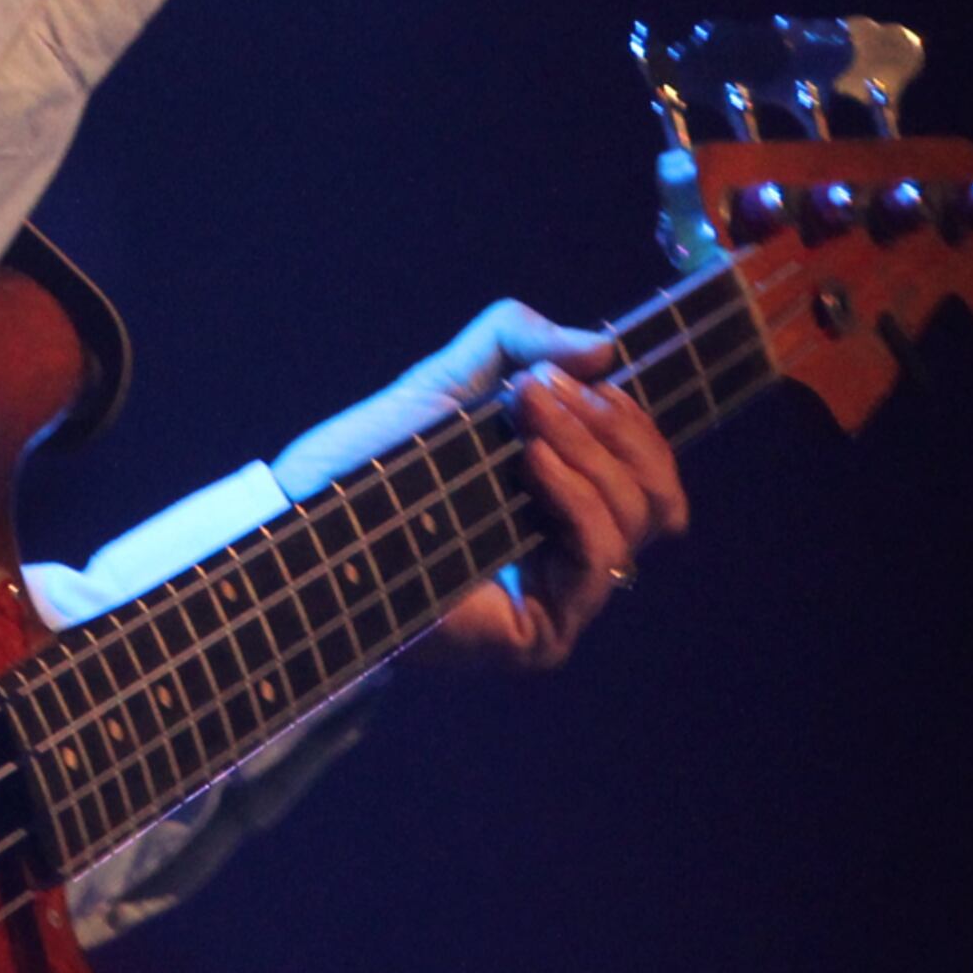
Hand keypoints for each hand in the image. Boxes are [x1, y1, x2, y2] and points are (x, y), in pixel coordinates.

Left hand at [270, 298, 688, 673]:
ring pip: (636, 519)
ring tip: (523, 417)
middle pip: (658, 491)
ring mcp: (562, 596)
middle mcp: (574, 550)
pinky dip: (576, 499)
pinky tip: (530, 463)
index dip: (632, 414)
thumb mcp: (451, 378)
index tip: (585, 370)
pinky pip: (600, 560)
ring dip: (587, 450)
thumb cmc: (375, 457)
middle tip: (538, 390)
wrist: (314, 514)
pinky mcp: (542, 632)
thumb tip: (605, 346)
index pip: (650, 465)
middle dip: (610, 424)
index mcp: (567, 497)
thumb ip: (520, 341)